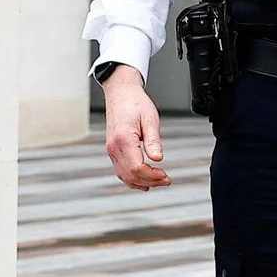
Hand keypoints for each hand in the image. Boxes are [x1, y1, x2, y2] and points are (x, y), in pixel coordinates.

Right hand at [102, 66, 169, 189]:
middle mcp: (113, 147)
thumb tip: (158, 159)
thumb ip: (153, 141)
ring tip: (158, 181)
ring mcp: (111, 149)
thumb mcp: (150, 119)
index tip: (165, 175)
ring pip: (123, 176)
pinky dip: (132, 179)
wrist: (120, 93)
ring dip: (141, 182)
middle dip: (150, 181)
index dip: (152, 176)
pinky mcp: (112, 150)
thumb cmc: (135, 103)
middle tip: (166, 180)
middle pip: (130, 175)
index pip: (137, 168)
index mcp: (123, 139)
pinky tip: (143, 181)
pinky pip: (120, 170)